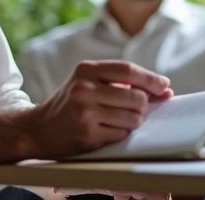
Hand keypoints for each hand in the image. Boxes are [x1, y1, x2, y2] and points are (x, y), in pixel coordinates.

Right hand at [14, 60, 172, 158]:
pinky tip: (107, 129)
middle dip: (143, 104)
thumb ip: (124, 82)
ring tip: (119, 118)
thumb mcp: (90, 82)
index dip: (151, 79)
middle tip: (136, 107)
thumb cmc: (72, 102)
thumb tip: (166, 89)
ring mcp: (85, 113)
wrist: (39, 128)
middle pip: (136, 97)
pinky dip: (121, 133)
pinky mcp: (87, 135)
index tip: (164, 86)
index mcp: (86, 70)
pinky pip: (122, 134)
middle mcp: (84, 89)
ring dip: (134, 120)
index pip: (128, 70)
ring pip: (133, 118)